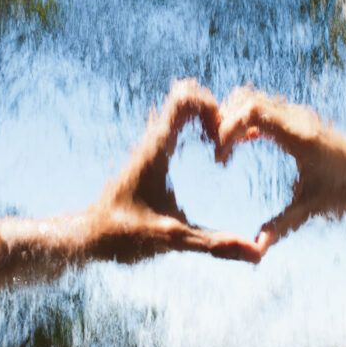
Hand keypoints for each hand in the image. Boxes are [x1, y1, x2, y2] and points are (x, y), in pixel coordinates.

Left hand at [85, 79, 262, 263]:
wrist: (88, 239)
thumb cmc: (123, 236)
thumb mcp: (172, 240)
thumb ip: (214, 244)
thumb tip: (257, 254)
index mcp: (155, 150)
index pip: (184, 98)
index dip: (210, 109)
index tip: (219, 141)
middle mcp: (152, 140)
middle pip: (186, 92)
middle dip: (213, 109)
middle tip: (224, 142)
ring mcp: (151, 145)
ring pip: (181, 104)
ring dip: (206, 116)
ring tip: (220, 147)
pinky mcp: (151, 154)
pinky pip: (177, 122)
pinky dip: (198, 125)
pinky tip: (210, 155)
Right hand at [217, 86, 345, 253]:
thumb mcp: (311, 208)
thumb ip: (282, 226)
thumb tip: (256, 250)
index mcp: (299, 137)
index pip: (253, 111)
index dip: (228, 128)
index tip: (221, 159)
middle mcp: (297, 120)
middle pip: (248, 99)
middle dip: (224, 122)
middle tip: (218, 154)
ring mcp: (297, 116)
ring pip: (254, 100)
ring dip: (234, 118)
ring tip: (225, 149)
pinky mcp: (297, 120)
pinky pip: (265, 108)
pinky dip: (247, 119)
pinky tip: (242, 143)